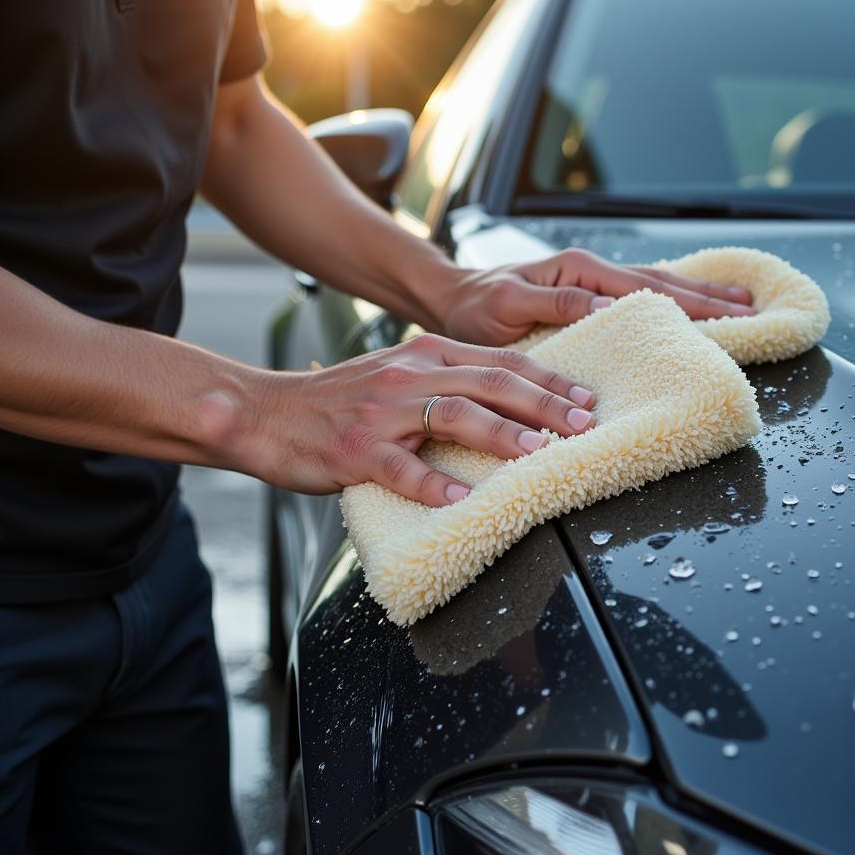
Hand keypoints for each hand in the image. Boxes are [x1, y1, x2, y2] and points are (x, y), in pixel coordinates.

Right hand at [249, 334, 595, 504]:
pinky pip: (400, 467)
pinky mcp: (356, 450)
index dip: (547, 379)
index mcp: (424, 354)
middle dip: (543, 404)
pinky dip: (431, 484)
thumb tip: (511, 406)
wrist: (269, 412)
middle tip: (582, 425)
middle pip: (489, 383)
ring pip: (453, 415)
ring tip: (537, 453)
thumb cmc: (342, 402)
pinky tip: (459, 500)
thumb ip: (447, 382)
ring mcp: (382, 411)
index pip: (500, 361)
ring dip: (501, 434)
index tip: (585, 398)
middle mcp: (408, 374)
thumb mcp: (399, 377)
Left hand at [437, 248, 754, 345]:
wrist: (454, 298)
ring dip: (698, 294)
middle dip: (708, 296)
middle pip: (661, 283)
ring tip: (741, 301)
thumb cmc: (477, 308)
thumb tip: (608, 305)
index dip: (689, 302)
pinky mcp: (589, 293)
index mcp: (578, 271)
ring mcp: (593, 281)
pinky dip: (671, 297)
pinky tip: (694, 304)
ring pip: (656, 285)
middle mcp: (591, 271)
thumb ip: (556, 306)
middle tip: (754, 308)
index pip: (644, 289)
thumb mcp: (508, 306)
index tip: (730, 313)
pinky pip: (639, 293)